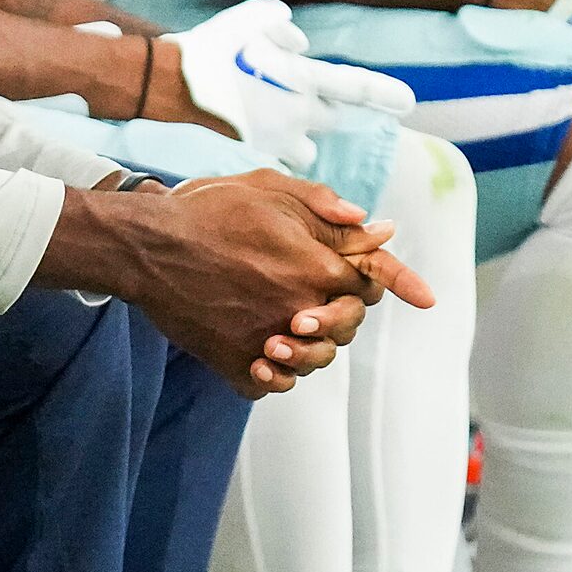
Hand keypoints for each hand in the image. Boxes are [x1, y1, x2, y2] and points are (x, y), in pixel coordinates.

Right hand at [64, 172, 434, 397]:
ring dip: (308, 348)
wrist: (145, 247)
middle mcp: (300, 307)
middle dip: (340, 311)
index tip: (426, 297)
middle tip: (315, 300)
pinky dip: (272, 376)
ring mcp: (267, 340)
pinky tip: (262, 357)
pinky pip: (270, 384)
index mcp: (316, 264)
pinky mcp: (236, 364)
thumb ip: (325, 206)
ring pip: (312, 360)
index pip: (374, 280)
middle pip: (347, 325)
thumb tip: (374, 225)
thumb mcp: (268, 188)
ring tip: (286, 331)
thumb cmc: (206, 210)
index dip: (399, 281)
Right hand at [158, 0, 416, 169]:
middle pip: (333, 120)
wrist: (167, 86)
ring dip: (299, 135)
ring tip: (273, 118)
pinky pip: (274, 154)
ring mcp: (273, 139)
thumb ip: (283, 29)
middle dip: (335, 112)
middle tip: (324, 101)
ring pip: (303, 148)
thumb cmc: (209, 48)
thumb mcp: (250, 20)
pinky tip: (249, 127)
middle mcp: (295, 114)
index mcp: (301, 79)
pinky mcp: (251, 154)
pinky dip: (270, 144)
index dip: (383, 94)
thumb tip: (299, 45)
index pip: (354, 87)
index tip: (408, 102)